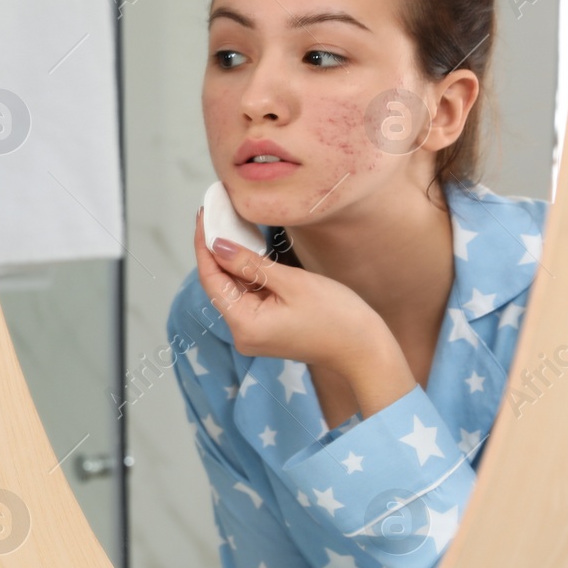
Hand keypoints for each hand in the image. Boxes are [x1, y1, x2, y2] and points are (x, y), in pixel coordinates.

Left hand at [191, 212, 400, 386]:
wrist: (365, 350)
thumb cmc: (337, 317)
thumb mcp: (293, 282)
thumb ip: (250, 264)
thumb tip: (218, 245)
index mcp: (244, 325)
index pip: (211, 280)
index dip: (204, 247)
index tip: (202, 218)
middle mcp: (242, 333)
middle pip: (219, 286)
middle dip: (216, 252)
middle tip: (214, 216)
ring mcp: (253, 333)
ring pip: (234, 291)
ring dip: (232, 262)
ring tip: (228, 228)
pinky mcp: (265, 329)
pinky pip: (249, 298)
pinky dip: (248, 276)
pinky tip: (247, 253)